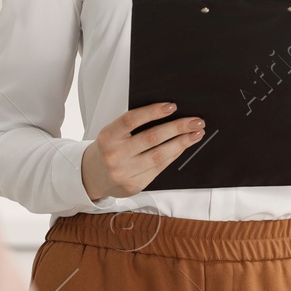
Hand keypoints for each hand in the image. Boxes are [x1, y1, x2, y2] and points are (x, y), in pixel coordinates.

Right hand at [80, 102, 205, 200]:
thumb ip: (133, 125)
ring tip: (196, 134)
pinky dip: (174, 155)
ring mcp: (125, 172)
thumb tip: (168, 113)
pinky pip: (160, 168)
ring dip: (181, 143)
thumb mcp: (113, 134)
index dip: (152, 112)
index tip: (172, 106)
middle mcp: (114, 155)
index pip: (131, 120)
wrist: (94, 176)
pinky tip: (183, 147)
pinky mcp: (135, 185)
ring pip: (159, 155)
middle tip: (195, 121)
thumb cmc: (109, 149)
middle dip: (177, 128)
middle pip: (151, 138)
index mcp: (108, 137)